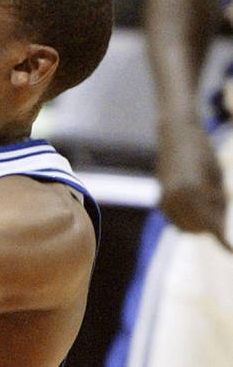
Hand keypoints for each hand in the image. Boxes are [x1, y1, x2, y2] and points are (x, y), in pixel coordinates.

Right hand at [156, 119, 229, 249]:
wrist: (176, 135)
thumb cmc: (203, 153)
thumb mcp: (216, 178)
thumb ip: (217, 204)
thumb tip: (217, 228)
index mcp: (193, 192)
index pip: (211, 226)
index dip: (223, 242)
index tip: (231, 252)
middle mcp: (175, 197)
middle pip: (199, 229)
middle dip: (212, 224)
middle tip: (218, 199)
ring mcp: (164, 197)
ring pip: (184, 227)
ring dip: (199, 222)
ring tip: (207, 199)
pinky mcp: (159, 197)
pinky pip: (174, 219)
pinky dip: (187, 217)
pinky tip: (194, 202)